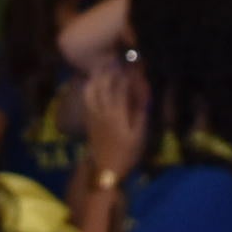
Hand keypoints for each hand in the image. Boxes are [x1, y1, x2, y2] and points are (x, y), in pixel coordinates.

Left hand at [81, 60, 148, 182]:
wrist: (105, 170)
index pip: (120, 88)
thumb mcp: (138, 136)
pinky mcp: (88, 120)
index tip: (130, 66)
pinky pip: (87, 99)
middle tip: (115, 61)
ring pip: (91, 90)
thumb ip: (140, 115)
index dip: (125, 75)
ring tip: (102, 67)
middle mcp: (103, 112)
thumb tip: (144, 97)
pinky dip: (89, 87)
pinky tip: (94, 83)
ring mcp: (93, 115)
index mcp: (117, 115)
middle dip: (109, 71)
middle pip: (103, 85)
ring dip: (96, 77)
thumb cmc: (126, 154)